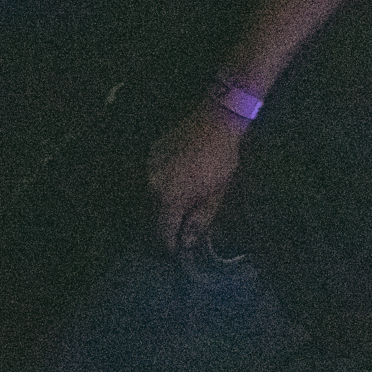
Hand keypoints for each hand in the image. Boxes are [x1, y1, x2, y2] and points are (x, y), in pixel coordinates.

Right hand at [148, 102, 245, 250]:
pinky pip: (154, 179)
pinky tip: (178, 186)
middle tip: (179, 233)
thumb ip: (200, 220)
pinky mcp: (152, 155)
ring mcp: (149, 167)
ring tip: (179, 211)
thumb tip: (188, 243)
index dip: (170, 243)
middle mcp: (152, 184)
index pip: (164, 229)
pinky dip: (164, 187)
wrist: (215, 120)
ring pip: (153, 196)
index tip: (177, 252)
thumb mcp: (216, 194)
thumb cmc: (221, 160)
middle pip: (155, 214)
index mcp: (169, 197)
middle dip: (166, 225)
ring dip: (164, 206)